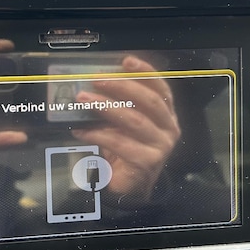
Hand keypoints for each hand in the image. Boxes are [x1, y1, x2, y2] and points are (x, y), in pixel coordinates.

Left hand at [72, 55, 180, 201]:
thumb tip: (93, 85)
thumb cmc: (127, 150)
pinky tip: (80, 130)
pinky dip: (97, 134)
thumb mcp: (124, 124)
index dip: (145, 72)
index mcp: (167, 115)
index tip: (126, 60)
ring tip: (83, 99)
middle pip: (149, 101)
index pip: (161, 88)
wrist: (130, 188)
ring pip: (134, 120)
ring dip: (105, 107)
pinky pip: (120, 143)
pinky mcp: (147, 162)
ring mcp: (161, 146)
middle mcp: (169, 129)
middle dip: (122, 86)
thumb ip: (118, 105)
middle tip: (96, 79)